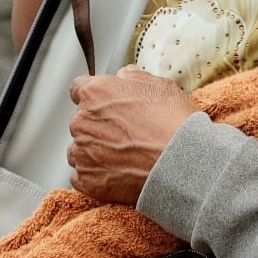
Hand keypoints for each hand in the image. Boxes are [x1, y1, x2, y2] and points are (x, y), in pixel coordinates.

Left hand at [67, 65, 198, 203]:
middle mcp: (82, 121)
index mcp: (95, 93)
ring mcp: (81, 152)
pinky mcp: (86, 180)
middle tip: (125, 131)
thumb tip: (124, 76)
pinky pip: (82, 175)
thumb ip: (132, 77)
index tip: (102, 101)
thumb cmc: (171, 121)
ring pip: (79, 149)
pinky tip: (118, 171)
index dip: (94, 95)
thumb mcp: (158, 84)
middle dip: (98, 124)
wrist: (179, 162)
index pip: (78, 88)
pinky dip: (96, 174)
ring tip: (123, 154)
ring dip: (95, 150)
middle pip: (81, 120)